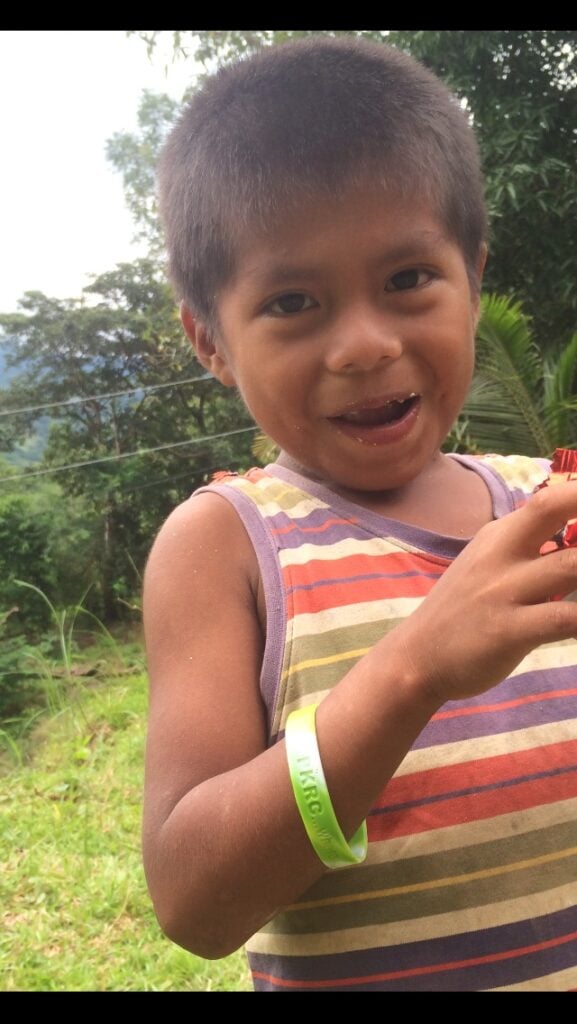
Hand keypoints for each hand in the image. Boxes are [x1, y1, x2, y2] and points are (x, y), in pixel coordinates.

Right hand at [394, 480, 576, 703]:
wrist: (417, 659)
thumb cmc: (460, 614)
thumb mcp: (487, 567)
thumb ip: (526, 550)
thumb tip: (571, 538)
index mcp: (498, 536)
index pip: (549, 498)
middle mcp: (500, 554)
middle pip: (552, 509)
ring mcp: (503, 591)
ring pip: (572, 565)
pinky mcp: (509, 630)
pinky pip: (565, 618)